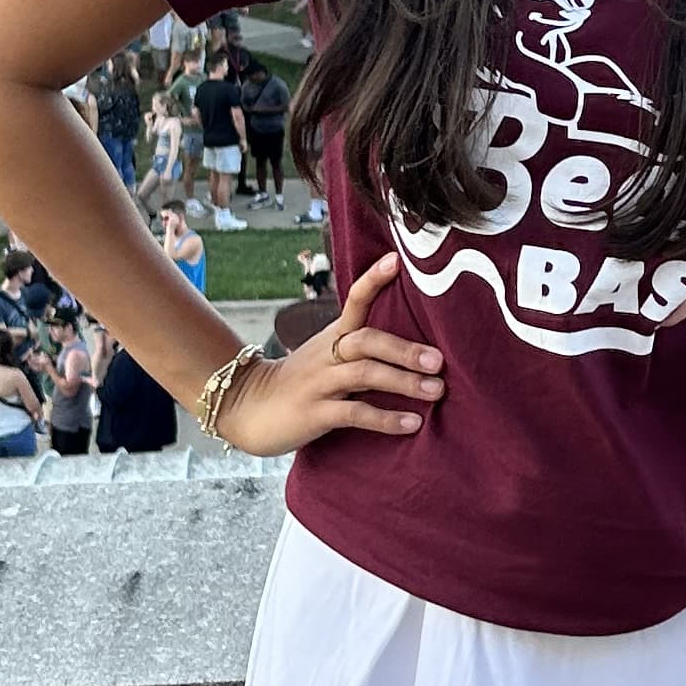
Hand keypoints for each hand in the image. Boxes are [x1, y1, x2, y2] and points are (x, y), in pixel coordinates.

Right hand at [215, 251, 445, 453]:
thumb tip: (412, 347)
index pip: (354, 300)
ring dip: (403, 382)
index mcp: (332, 336)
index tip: (396, 261)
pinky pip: (355, 413)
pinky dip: (386, 418)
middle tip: (439, 360)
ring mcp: (319, 383)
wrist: (245, 407)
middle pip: (367, 340)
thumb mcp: (324, 356)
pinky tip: (412, 424)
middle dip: (405, 349)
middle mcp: (327, 355)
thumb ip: (359, 348)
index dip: (373, 280)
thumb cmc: (297, 382)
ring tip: (436, 390)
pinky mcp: (315, 413)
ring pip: (365, 374)